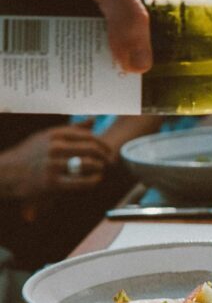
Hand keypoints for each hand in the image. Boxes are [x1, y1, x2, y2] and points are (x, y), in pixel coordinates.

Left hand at [0, 0, 165, 71]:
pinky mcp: (53, 9)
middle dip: (128, 56)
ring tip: (102, 87)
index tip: (166, 66)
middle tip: (130, 83)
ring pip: (98, 37)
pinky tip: (72, 73)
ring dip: (97, 60)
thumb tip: (141, 67)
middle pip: (130, 29)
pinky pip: (69, 38)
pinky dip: (69, 56)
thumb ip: (128, 16)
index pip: (162, 8)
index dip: (166, 36)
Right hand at [0, 124, 114, 199]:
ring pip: (89, 164)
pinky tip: (95, 180)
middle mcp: (55, 147)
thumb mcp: (47, 136)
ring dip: (100, 168)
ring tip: (102, 171)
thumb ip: (72, 129)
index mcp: (55, 134)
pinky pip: (82, 182)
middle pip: (92, 149)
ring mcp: (53, 165)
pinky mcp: (52, 182)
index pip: (88, 136)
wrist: (7, 172)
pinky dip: (93, 181)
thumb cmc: (30, 154)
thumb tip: (93, 119)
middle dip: (105, 157)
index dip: (103, 144)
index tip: (108, 151)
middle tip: (110, 162)